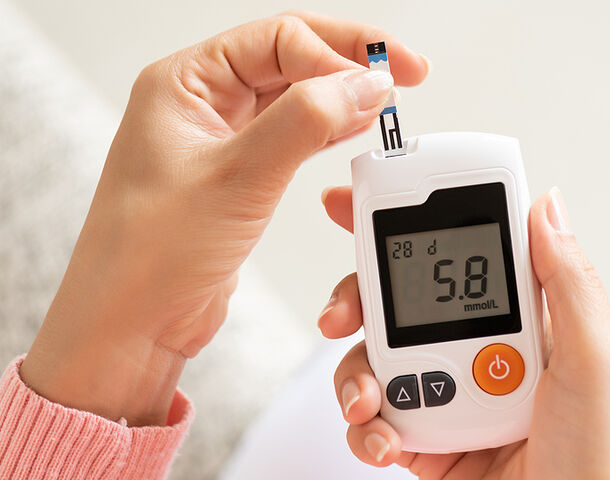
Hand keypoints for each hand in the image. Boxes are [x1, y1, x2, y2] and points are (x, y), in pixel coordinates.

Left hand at [19, 12, 428, 425]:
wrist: (130, 326)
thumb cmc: (149, 257)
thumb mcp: (238, 178)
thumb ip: (306, 122)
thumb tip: (364, 83)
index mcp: (184, 83)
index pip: (277, 39)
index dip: (336, 53)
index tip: (381, 82)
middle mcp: (200, 104)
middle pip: (289, 57)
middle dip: (348, 63)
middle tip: (403, 73)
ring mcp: (219, 140)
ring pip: (293, 96)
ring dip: (341, 96)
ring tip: (386, 104)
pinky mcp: (236, 176)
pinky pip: (290, 135)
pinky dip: (327, 131)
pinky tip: (355, 130)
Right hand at [319, 187, 609, 478]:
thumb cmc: (595, 460)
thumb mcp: (596, 364)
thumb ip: (569, 284)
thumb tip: (546, 205)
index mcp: (521, 322)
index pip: (462, 257)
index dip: (415, 225)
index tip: (362, 207)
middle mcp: (477, 350)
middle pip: (401, 302)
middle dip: (358, 300)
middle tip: (338, 315)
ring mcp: (446, 393)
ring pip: (375, 358)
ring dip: (354, 374)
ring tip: (364, 400)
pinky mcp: (421, 438)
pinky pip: (373, 418)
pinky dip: (364, 428)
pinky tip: (383, 440)